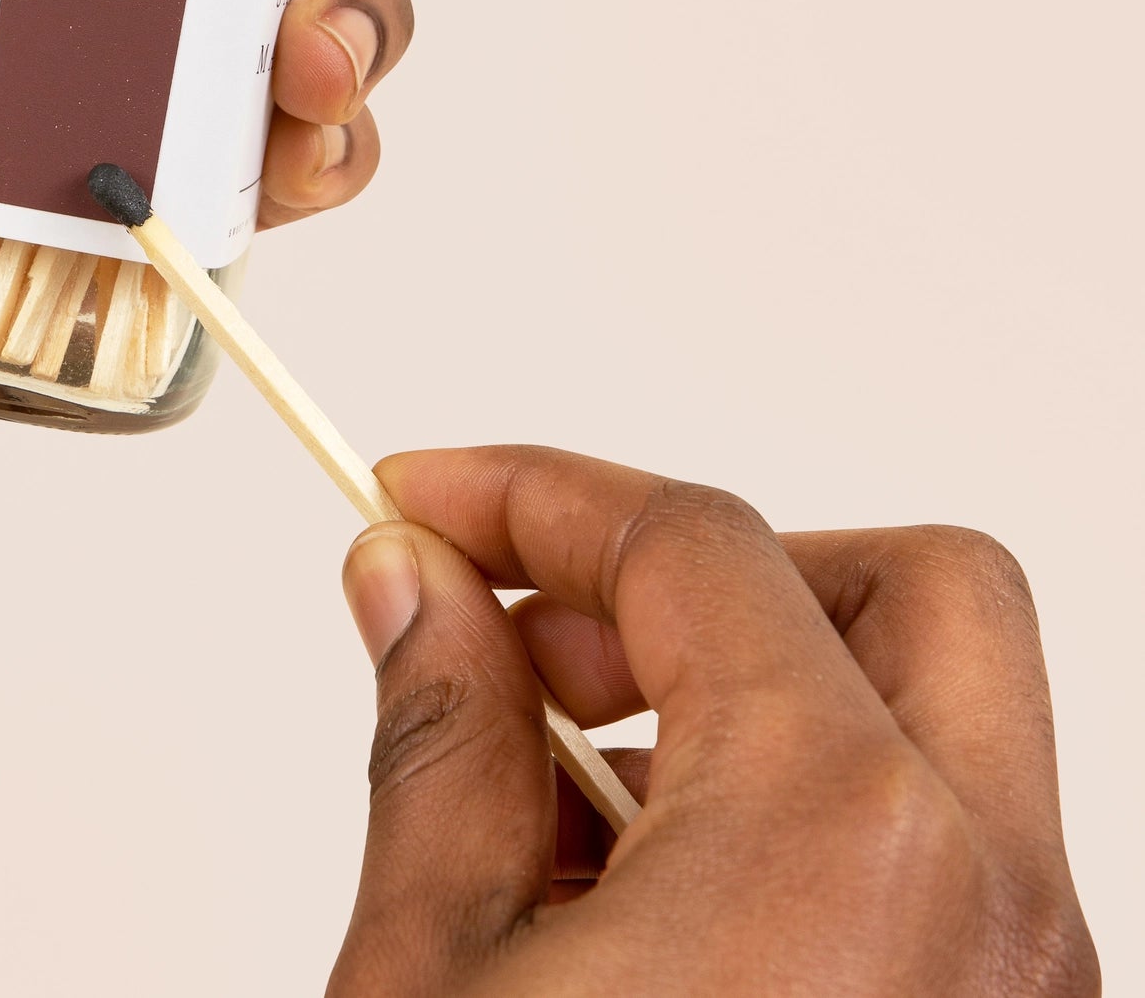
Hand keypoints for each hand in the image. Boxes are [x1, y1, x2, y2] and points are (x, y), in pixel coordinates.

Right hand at [331, 447, 1097, 994]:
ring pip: (940, 726)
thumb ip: (442, 736)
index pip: (694, 545)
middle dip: (712, 571)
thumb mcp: (436, 969)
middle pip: (908, 586)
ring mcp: (1025, 991)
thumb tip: (418, 584)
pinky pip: (943, 859)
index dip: (531, 495)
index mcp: (838, 842)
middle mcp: (988, 904)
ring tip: (568, 786)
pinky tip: (647, 896)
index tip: (429, 502)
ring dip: (754, 694)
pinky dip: (806, 816)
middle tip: (551, 623)